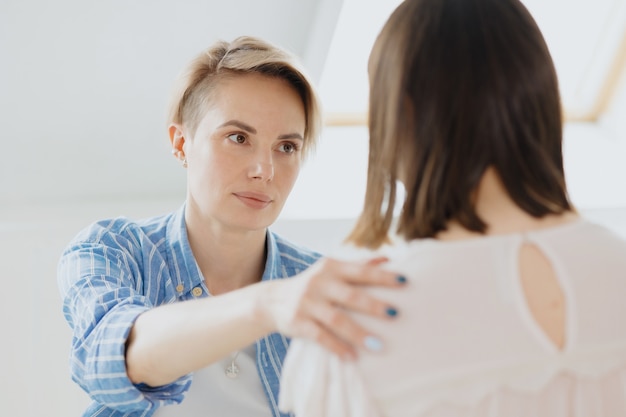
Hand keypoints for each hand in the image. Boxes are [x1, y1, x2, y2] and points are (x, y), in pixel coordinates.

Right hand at [261, 256, 405, 359]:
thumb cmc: (313, 285)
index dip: (383, 276)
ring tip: (378, 346)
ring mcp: (307, 303)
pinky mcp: (297, 322)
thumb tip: (389, 258)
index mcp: (331, 267)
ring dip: (358, 333)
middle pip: (350, 295)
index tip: (405, 282)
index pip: (360, 271)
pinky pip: (320, 337)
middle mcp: (318, 282)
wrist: (272, 300)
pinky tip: (352, 357)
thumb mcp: (331, 271)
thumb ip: (359, 265)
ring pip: (336, 319)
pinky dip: (336, 347)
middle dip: (373, 305)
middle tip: (396, 314)